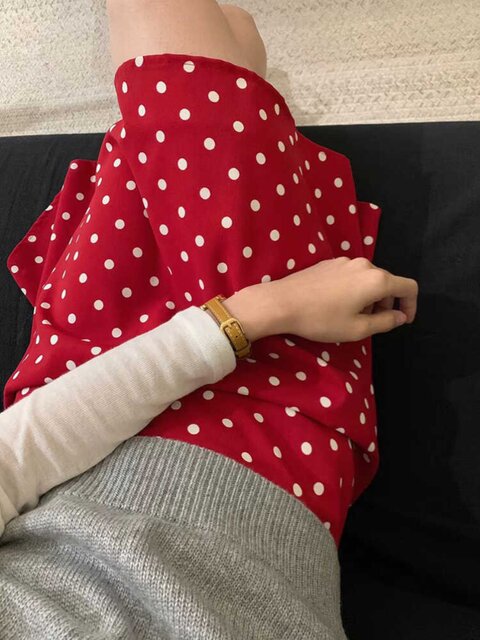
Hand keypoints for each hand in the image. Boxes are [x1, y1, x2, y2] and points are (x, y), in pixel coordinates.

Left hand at [267, 256, 417, 342]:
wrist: (281, 302)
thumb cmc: (321, 319)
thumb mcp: (357, 329)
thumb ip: (385, 322)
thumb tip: (400, 317)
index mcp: (376, 280)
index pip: (409, 287)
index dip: (411, 305)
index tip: (402, 321)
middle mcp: (364, 265)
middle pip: (388, 282)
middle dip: (387, 304)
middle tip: (374, 324)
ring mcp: (345, 261)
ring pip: (369, 279)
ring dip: (370, 298)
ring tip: (353, 317)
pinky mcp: (329, 263)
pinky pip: (352, 276)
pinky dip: (355, 290)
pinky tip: (337, 306)